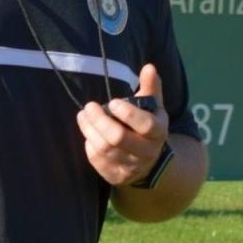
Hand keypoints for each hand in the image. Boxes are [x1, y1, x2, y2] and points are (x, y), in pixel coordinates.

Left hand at [78, 63, 167, 186]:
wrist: (149, 162)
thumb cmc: (147, 126)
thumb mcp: (153, 107)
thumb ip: (151, 87)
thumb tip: (149, 67)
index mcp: (159, 133)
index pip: (145, 125)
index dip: (127, 113)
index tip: (112, 102)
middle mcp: (148, 152)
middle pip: (118, 138)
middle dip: (99, 120)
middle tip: (89, 106)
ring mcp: (132, 167)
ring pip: (104, 148)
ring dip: (89, 129)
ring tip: (83, 115)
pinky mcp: (116, 176)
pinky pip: (97, 160)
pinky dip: (89, 144)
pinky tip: (89, 132)